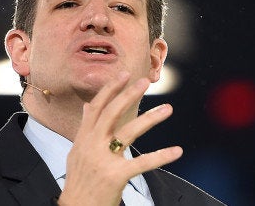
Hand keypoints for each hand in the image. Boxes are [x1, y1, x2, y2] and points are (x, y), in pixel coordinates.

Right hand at [57, 71, 182, 205]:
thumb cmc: (79, 180)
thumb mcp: (77, 151)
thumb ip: (84, 128)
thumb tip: (87, 105)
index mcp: (83, 138)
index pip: (97, 107)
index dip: (110, 89)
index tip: (124, 74)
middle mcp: (91, 145)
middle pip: (111, 113)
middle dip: (128, 95)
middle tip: (145, 81)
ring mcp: (103, 160)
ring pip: (129, 132)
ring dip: (151, 118)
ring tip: (168, 108)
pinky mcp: (116, 176)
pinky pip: (142, 163)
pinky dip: (161, 156)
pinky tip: (177, 151)